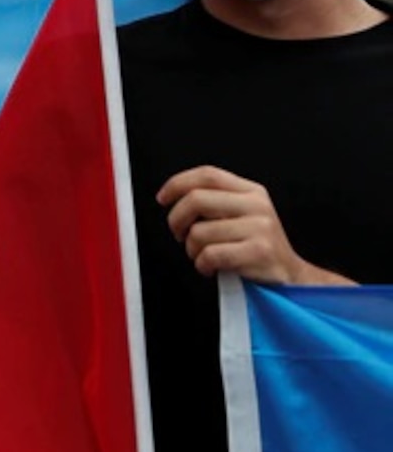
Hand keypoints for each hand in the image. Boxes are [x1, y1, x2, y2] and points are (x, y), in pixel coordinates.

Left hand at [158, 166, 343, 284]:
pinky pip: (211, 255)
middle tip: (179, 234)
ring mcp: (260, 227)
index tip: (163, 198)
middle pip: (196, 199)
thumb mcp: (242, 215)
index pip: (207, 175)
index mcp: (251, 191)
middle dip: (176, 220)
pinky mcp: (259, 251)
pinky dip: (202, 265)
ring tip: (204, 255)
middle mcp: (257, 205)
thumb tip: (176, 198)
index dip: (178, 183)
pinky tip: (211, 267)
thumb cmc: (256, 247)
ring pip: (199, 232)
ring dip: (191, 249)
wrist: (289, 277)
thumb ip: (216, 202)